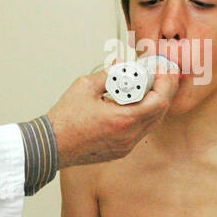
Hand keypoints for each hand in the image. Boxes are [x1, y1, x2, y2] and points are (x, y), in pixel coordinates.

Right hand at [47, 67, 178, 167]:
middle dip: (164, 90)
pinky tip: (137, 103)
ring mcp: (126, 146)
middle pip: (160, 112)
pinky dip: (144, 115)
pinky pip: (141, 131)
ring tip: (149, 86)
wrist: (51, 146)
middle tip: (160, 75)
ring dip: (155, 103)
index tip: (162, 69)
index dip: (165, 82)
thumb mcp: (85, 87)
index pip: (159, 100)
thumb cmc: (64, 120)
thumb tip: (121, 66)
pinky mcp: (121, 150)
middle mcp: (129, 136)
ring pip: (152, 123)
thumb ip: (109, 74)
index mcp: (124, 119)